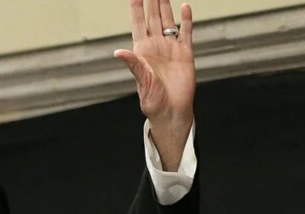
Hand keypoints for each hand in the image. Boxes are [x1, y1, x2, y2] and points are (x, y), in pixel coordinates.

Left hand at [114, 0, 194, 171]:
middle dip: (151, 2)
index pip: (138, 24)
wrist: (171, 111)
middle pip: (153, 18)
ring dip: (166, 6)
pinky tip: (185, 7)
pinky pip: (186, 33)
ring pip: (168, 21)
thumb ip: (133, 64)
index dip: (136, 9)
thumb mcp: (141, 81)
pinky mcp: (185, 54)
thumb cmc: (153, 100)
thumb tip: (118, 52)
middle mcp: (156, 46)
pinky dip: (186, 20)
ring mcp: (171, 48)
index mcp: (142, 51)